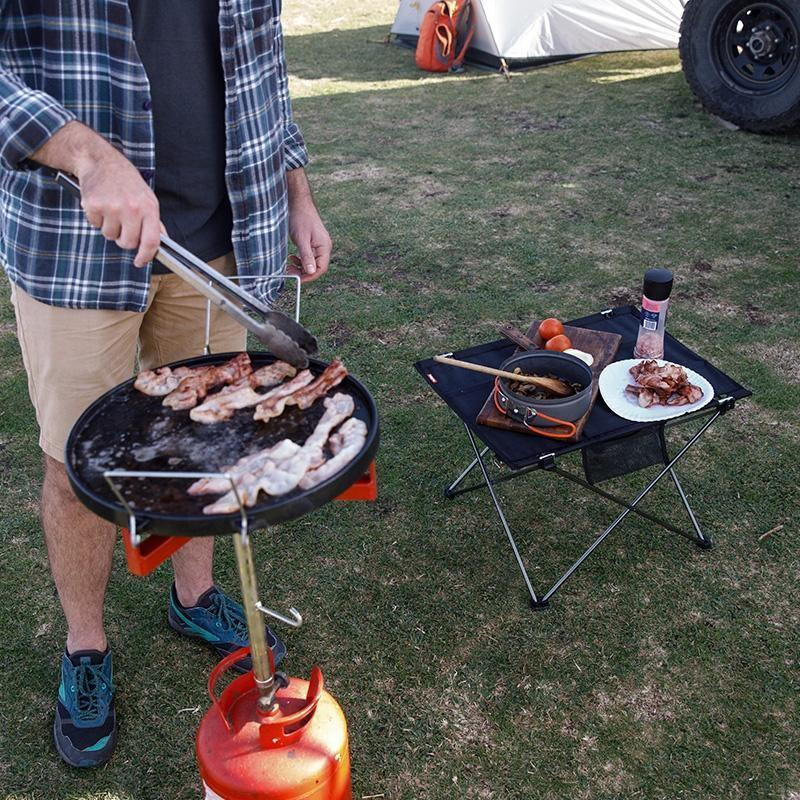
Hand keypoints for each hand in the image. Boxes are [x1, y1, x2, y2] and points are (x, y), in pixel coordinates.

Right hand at [77, 152, 160, 266]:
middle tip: (122, 224)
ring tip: (112, 209)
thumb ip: (154, 222)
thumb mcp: (147, 198)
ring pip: (110, 236)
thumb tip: (162, 242)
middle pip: (128, 243)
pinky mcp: (93, 205)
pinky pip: (95, 226)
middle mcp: (132, 208)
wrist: (101, 161)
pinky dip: (97, 219)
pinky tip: (101, 205)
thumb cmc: (126, 181)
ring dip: (110, 227)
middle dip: (124, 239)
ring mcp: (112, 207)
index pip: (151, 241)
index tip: (140, 262)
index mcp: (149, 208)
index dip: (146, 256)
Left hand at [286, 169, 330, 282]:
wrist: (298, 202)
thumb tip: (311, 272)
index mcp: (324, 247)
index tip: (297, 279)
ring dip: (300, 267)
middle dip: (303, 272)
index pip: (321, 269)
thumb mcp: (301, 239)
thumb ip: (307, 256)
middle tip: (289, 272)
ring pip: (312, 263)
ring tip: (289, 266)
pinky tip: (292, 258)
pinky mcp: (312, 243)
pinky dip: (300, 260)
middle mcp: (324, 247)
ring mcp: (318, 245)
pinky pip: (308, 257)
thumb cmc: (300, 218)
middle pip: (316, 268)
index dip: (309, 276)